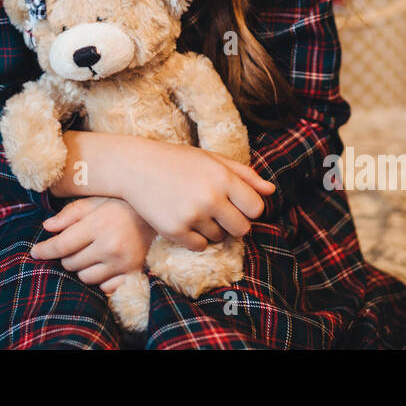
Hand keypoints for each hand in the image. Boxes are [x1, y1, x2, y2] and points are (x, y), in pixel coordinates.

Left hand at [29, 197, 156, 293]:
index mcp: (98, 225)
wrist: (157, 215)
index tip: (34, 252)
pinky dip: (100, 279)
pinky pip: (105, 287)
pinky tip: (104, 264)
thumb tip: (47, 228)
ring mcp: (122, 263)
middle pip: (71, 264)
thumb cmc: (121, 204)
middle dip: (67, 255)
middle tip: (74, 244)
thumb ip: (70, 214)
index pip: (61, 245)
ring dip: (82, 267)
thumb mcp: (94, 201)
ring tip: (90, 253)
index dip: (44, 250)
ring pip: (85, 278)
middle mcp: (110, 247)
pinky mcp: (132, 274)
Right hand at [121, 140, 274, 251]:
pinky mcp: (175, 230)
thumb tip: (271, 191)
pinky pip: (199, 246)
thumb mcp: (211, 159)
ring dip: (211, 229)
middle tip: (216, 211)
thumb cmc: (176, 160)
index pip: (256, 208)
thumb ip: (243, 174)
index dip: (248, 208)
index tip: (235, 204)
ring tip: (194, 210)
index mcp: (223, 178)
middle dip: (233, 224)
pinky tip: (184, 221)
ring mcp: (192, 216)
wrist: (134, 167)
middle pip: (242, 229)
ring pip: (219, 238)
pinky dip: (194, 238)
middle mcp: (210, 198)